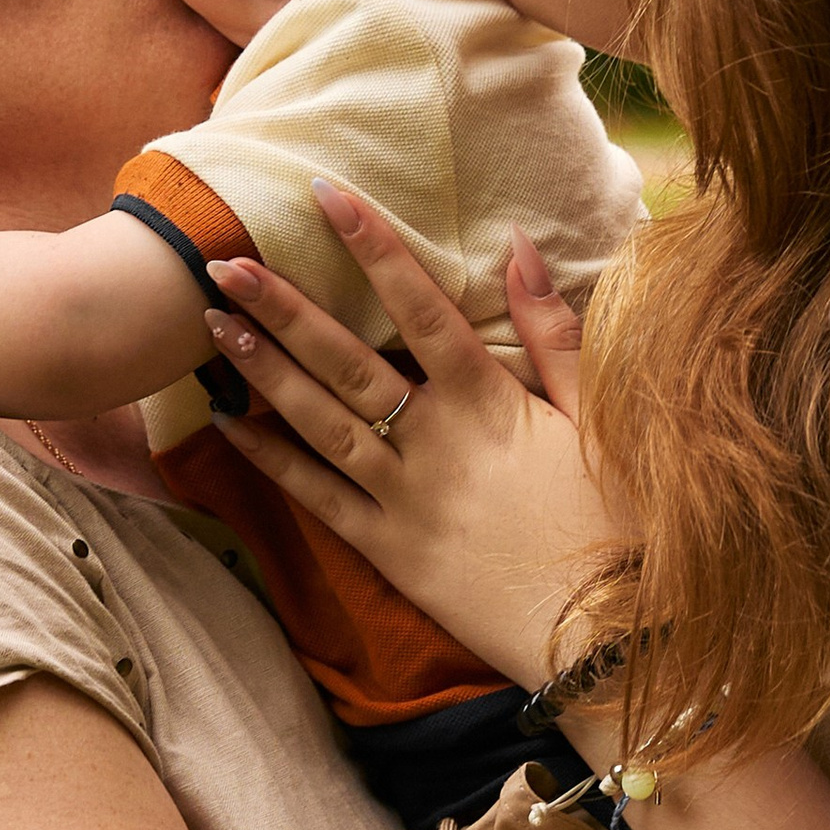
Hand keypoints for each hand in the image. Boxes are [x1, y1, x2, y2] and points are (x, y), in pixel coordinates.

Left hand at [201, 195, 604, 687]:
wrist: (606, 633)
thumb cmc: (617, 522)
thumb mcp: (599, 418)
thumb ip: (553, 331)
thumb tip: (519, 243)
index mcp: (490, 402)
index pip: (421, 306)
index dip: (373, 246)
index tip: (327, 196)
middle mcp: (435, 443)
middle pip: (345, 361)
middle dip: (281, 307)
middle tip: (222, 262)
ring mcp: (404, 499)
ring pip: (319, 422)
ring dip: (262, 370)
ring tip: (212, 324)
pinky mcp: (389, 550)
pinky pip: (318, 498)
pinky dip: (272, 460)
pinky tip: (229, 423)